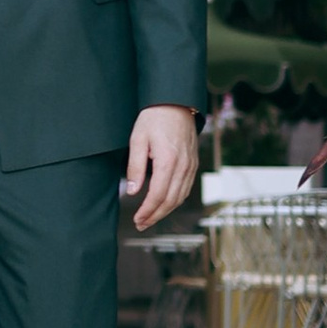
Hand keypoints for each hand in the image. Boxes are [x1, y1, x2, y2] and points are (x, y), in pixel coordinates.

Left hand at [122, 104, 198, 231]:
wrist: (176, 102)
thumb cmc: (154, 118)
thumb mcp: (138, 139)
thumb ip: (135, 167)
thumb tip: (133, 191)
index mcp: (168, 160)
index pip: (158, 195)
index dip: (147, 211)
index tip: (137, 219)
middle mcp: (183, 166)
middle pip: (170, 201)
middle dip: (155, 216)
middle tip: (141, 224)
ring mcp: (191, 165)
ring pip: (180, 197)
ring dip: (165, 211)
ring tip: (150, 218)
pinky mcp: (193, 163)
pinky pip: (186, 188)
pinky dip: (175, 200)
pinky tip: (164, 204)